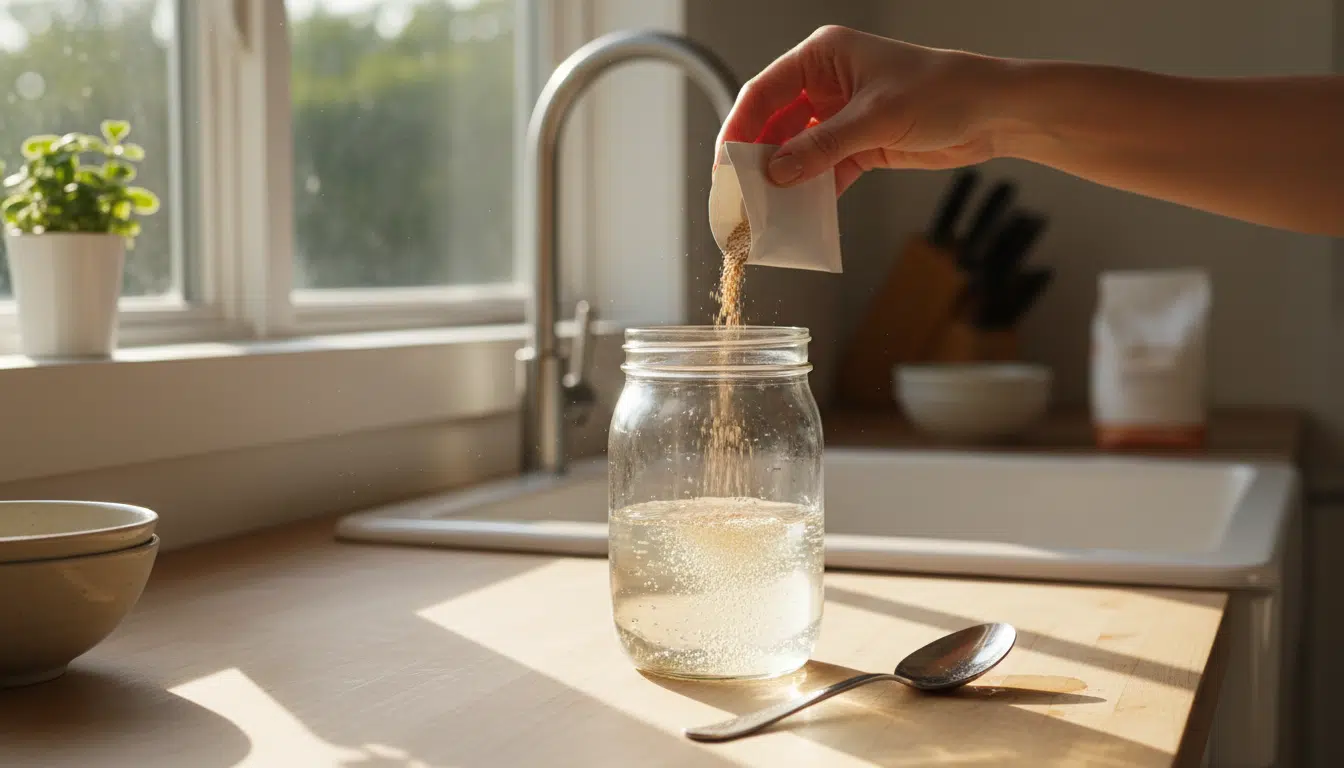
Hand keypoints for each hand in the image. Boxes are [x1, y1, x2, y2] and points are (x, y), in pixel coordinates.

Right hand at [716, 26, 1010, 193]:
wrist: (994, 113)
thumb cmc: (943, 91)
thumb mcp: (876, 118)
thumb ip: (822, 147)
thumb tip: (776, 173)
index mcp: (822, 57)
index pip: (764, 93)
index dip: (740, 128)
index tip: (726, 164)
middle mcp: (826, 84)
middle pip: (776, 125)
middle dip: (760, 160)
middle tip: (741, 195)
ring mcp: (841, 116)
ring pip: (798, 152)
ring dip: (786, 180)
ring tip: (768, 210)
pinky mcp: (859, 145)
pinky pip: (824, 171)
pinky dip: (813, 192)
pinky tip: (802, 213)